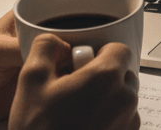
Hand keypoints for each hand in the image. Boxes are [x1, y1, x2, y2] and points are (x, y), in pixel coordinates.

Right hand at [8, 34, 139, 129]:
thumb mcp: (31, 80)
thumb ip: (46, 47)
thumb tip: (56, 40)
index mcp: (107, 77)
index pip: (119, 49)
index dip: (98, 54)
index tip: (80, 67)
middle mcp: (126, 99)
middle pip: (122, 74)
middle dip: (101, 78)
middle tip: (73, 93)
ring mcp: (129, 123)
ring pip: (122, 99)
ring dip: (104, 101)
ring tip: (75, 115)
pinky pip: (122, 121)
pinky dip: (107, 121)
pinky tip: (82, 128)